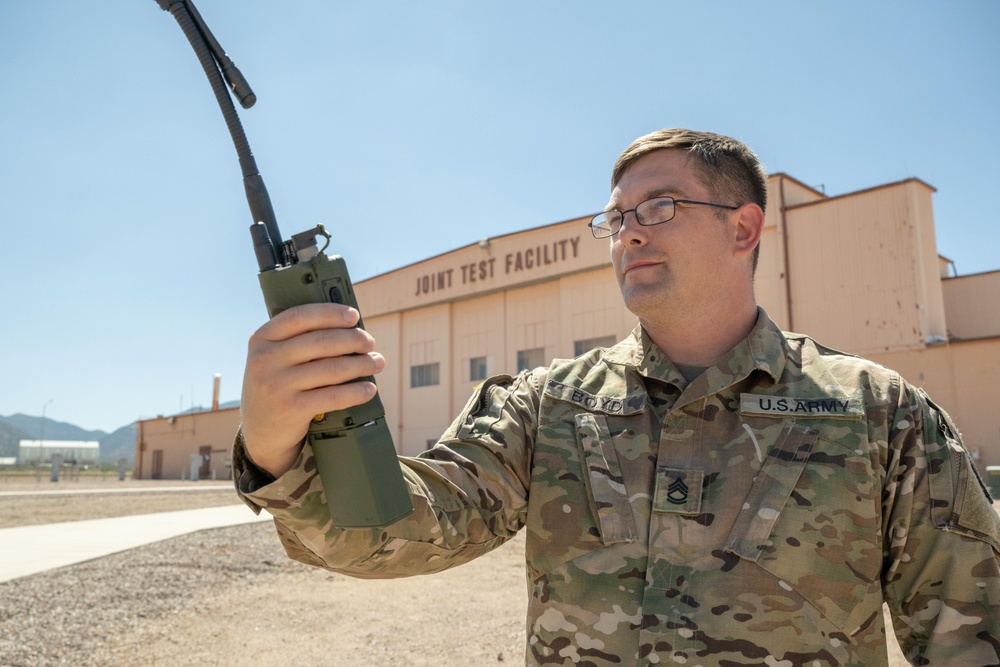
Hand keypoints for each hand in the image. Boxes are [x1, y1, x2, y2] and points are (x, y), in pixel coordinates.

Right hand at [240, 303, 385, 477]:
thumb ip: (297, 341)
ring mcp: (277, 385)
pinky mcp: (291, 409)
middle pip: (322, 341)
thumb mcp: (273, 359)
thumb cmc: (277, 386)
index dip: (331, 313)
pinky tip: (369, 389)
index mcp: (261, 339)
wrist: (260, 433)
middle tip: (370, 343)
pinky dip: (357, 391)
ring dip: (362, 364)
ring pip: (332, 368)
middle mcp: (265, 359)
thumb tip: (349, 327)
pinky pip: (334, 396)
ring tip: (377, 363)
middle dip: (354, 339)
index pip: (300, 316)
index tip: (354, 315)